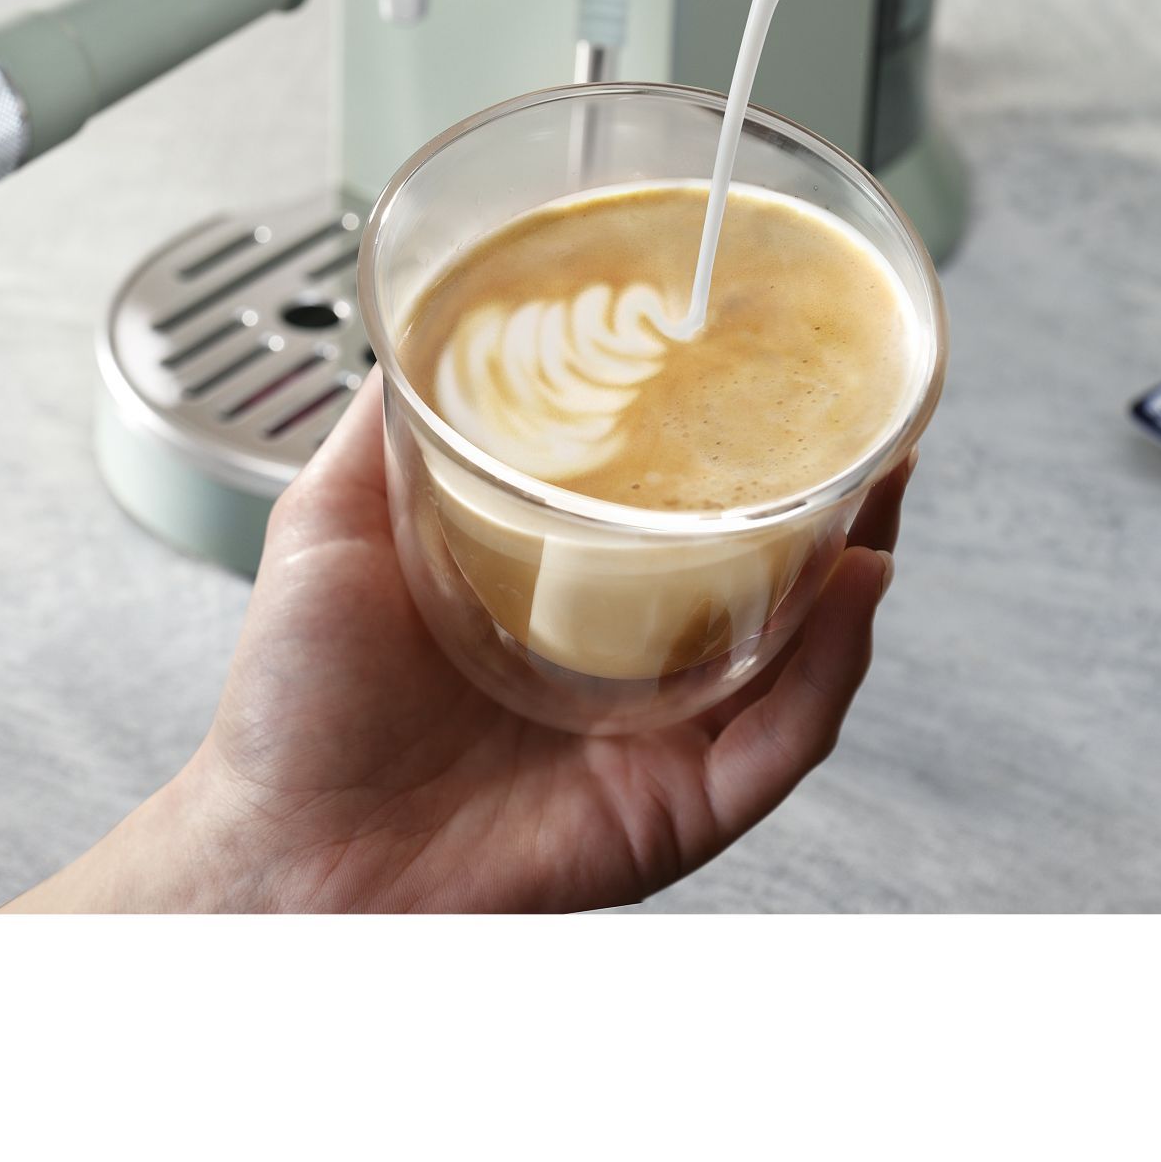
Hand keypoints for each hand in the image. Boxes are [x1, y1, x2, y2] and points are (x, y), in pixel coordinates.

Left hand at [9, 377, 906, 912]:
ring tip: (881, 493)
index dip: (737, 445)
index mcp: (559, 600)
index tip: (778, 364)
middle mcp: (623, 668)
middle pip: (764, 581)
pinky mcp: (667, 812)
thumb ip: (390, 428)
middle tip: (874, 419)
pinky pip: (774, 750)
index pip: (677, 513)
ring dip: (854, 573)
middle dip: (836, 503)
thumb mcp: (333, 520)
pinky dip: (823, 681)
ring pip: (796, 660)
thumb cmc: (294, 706)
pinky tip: (842, 608)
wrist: (279, 845)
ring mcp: (653, 740)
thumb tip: (425, 317)